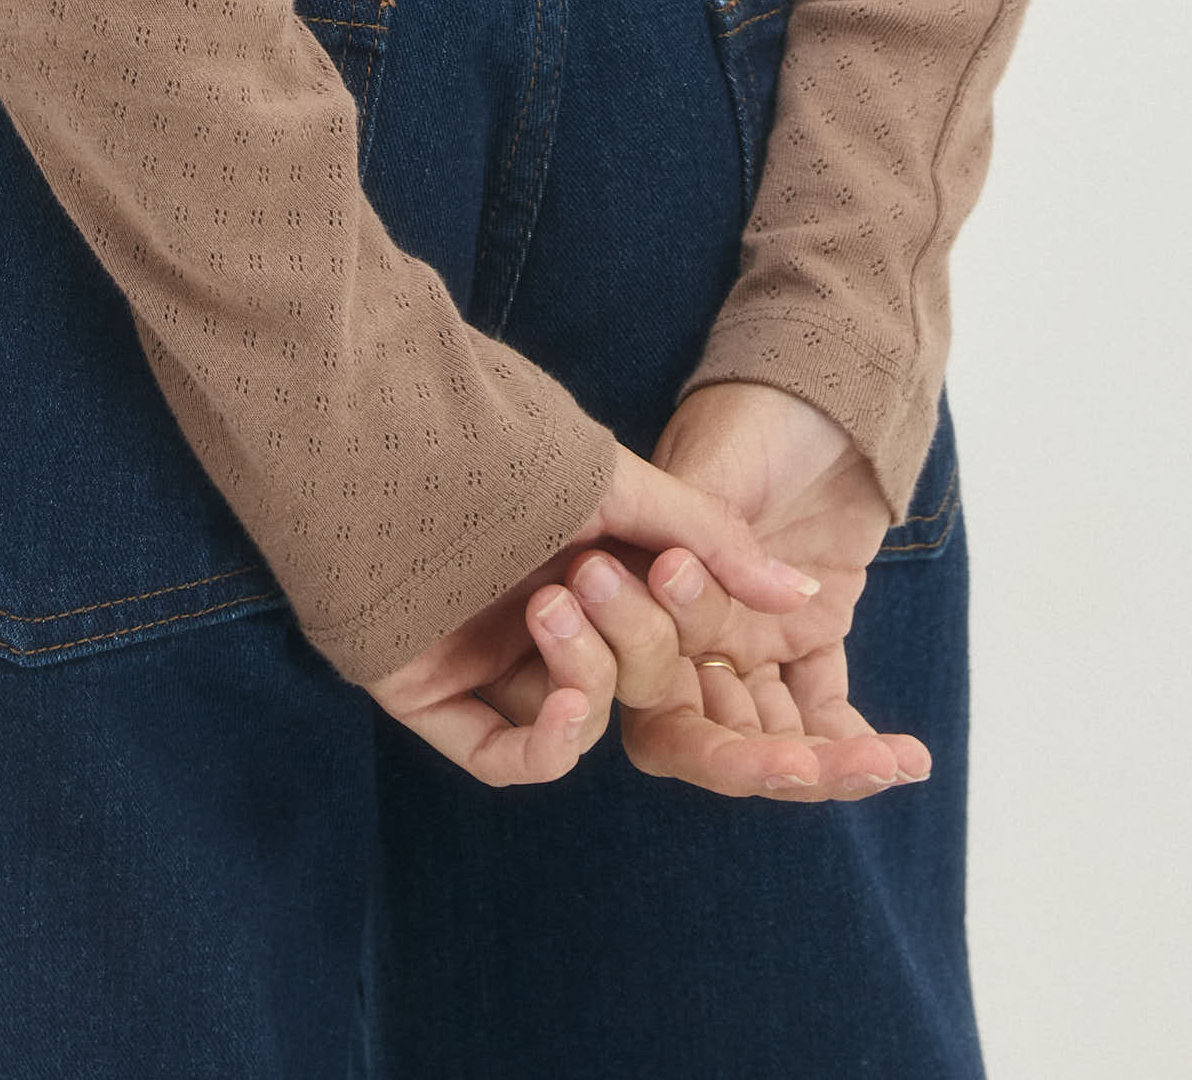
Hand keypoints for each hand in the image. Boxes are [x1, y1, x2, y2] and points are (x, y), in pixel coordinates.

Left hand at [365, 436, 825, 786]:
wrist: (382, 435)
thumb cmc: (500, 446)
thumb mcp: (622, 489)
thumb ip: (714, 545)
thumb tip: (809, 598)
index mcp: (585, 564)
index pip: (662, 635)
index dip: (697, 635)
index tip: (701, 598)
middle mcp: (537, 616)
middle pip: (621, 680)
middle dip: (630, 644)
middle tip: (590, 575)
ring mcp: (484, 659)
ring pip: (567, 717)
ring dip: (585, 680)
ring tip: (553, 609)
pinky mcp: (432, 697)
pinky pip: (503, 757)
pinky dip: (547, 745)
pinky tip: (567, 703)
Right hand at [567, 381, 930, 803]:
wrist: (824, 387)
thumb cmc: (752, 414)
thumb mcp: (718, 470)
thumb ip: (700, 539)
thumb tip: (680, 594)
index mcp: (646, 600)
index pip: (652, 696)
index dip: (693, 730)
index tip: (757, 738)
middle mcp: (691, 637)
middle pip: (718, 732)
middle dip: (767, 761)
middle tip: (816, 771)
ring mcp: (752, 641)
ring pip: (777, 729)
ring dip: (827, 757)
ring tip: (884, 765)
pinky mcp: (807, 636)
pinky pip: (826, 703)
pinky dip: (859, 733)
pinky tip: (904, 757)